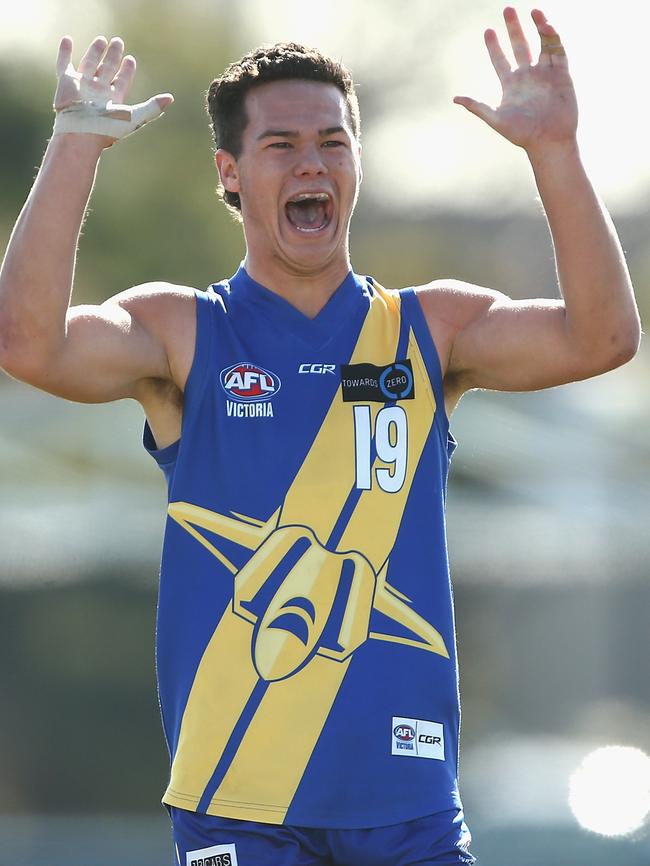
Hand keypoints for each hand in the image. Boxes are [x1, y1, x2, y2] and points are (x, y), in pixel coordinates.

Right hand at [53, 35, 173, 145]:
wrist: (81, 132)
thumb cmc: (108, 128)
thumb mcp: (134, 117)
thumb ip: (153, 107)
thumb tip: (171, 98)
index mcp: (113, 100)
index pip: (121, 81)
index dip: (126, 71)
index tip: (130, 60)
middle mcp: (97, 92)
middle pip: (107, 69)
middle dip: (113, 57)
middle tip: (118, 42)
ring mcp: (82, 86)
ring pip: (89, 64)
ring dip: (95, 52)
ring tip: (102, 40)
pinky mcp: (65, 82)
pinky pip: (64, 64)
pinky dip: (65, 52)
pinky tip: (67, 40)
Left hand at [454, 7, 577, 153]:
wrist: (549, 141)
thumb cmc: (522, 134)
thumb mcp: (496, 119)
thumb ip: (477, 107)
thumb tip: (454, 99)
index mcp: (511, 85)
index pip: (500, 60)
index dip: (494, 46)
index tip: (488, 31)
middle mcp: (528, 76)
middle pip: (519, 46)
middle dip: (514, 28)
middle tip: (508, 9)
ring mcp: (545, 74)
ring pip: (541, 44)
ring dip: (538, 27)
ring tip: (534, 10)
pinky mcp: (562, 74)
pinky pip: (558, 51)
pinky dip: (554, 37)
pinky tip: (547, 25)